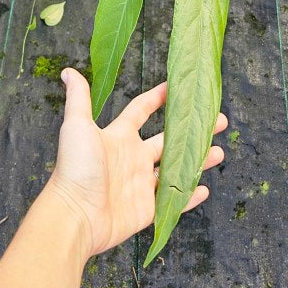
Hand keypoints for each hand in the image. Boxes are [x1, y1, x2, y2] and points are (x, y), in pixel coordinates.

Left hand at [46, 68, 226, 257]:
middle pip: (169, 139)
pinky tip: (204, 188)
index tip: (178, 86)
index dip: (159, 97)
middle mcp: (133, 158)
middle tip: (218, 121)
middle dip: (192, 130)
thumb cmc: (74, 169)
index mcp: (120, 137)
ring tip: (219, 152)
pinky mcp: (146, 209)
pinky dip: (189, 196)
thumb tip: (68, 71)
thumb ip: (78, 99)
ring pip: (176, 169)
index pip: (142, 110)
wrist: (73, 216)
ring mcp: (141, 184)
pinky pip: (173, 200)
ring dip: (197, 160)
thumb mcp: (77, 127)